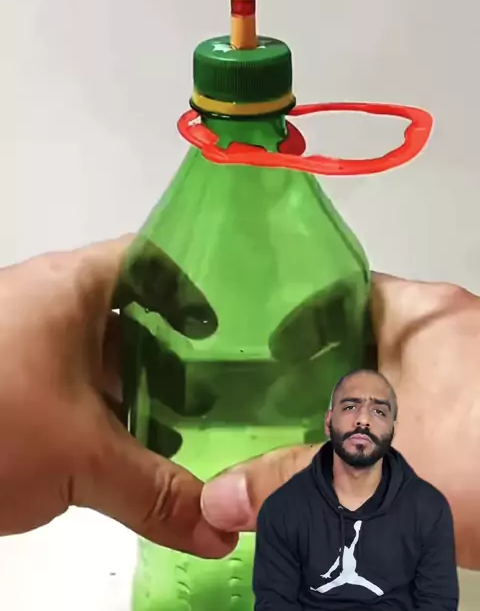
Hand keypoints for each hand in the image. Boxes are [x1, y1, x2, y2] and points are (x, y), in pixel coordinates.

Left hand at [0, 237, 236, 557]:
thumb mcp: (83, 458)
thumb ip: (157, 493)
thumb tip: (223, 531)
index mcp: (71, 285)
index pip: (149, 256)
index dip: (191, 285)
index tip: (221, 328)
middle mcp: (44, 298)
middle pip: (125, 308)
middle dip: (169, 352)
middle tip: (211, 392)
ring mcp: (16, 336)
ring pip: (91, 349)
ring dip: (129, 387)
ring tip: (173, 430)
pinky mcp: (0, 376)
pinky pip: (61, 378)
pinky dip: (92, 407)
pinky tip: (113, 451)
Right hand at [202, 274, 479, 570]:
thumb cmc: (476, 462)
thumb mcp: (373, 469)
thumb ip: (290, 478)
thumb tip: (216, 497)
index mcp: (418, 310)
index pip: (339, 289)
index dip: (293, 314)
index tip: (257, 348)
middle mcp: (449, 321)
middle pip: (363, 330)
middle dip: (319, 362)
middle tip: (265, 394)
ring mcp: (473, 358)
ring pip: (394, 366)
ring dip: (358, 394)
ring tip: (302, 423)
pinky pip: (425, 394)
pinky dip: (394, 416)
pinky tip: (365, 451)